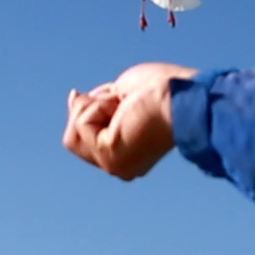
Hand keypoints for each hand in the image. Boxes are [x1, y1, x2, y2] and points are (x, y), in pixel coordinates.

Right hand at [62, 62, 197, 179]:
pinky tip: (124, 106)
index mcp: (124, 152)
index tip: (115, 96)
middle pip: (72, 139)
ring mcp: (113, 164)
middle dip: (90, 109)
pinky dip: (98, 107)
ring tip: (123, 104)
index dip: (88, 110)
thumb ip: (94, 105)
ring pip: (73, 135)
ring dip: (94, 107)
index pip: (82, 136)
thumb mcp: (119, 93)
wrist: (183, 96)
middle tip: (123, 100)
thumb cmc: (163, 89)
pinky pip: (82, 125)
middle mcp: (118, 164)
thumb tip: (73, 97)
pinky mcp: (110, 156)